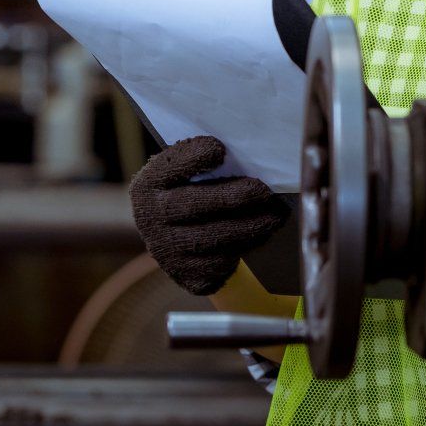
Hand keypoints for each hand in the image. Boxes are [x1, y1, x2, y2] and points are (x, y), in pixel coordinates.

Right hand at [128, 136, 287, 295]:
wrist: (182, 236)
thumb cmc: (195, 191)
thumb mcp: (192, 171)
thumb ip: (211, 159)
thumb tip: (251, 150)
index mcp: (150, 184)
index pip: (169, 167)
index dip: (193, 158)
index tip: (220, 149)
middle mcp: (149, 219)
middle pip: (193, 206)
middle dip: (233, 198)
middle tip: (264, 191)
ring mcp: (166, 251)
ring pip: (214, 239)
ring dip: (250, 226)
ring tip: (276, 215)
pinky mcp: (187, 275)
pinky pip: (221, 264)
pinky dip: (246, 248)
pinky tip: (261, 235)